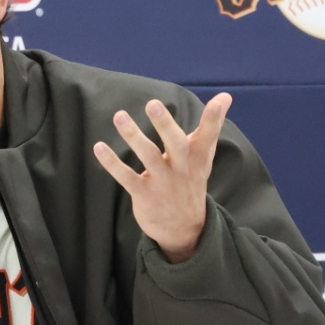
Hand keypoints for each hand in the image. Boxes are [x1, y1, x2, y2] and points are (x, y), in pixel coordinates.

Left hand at [92, 94, 231, 263]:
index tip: (220, 100)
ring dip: (133, 135)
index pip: (209, 135)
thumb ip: (211, 126)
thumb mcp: (203, 155)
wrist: (186, 227)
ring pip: (148, 156)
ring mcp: (163, 181)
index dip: (214, 118)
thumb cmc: (191, 180)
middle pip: (176, 143)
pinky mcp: (145, 194)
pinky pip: (126, 177)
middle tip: (153, 103)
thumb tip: (225, 96)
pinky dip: (111, 163)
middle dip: (164, 124)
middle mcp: (181, 167)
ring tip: (119, 115)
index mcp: (197, 156)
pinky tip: (99, 146)